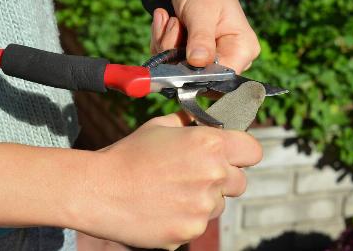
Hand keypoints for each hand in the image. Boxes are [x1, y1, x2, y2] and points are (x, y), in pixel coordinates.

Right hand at [72, 113, 261, 249]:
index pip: (253, 151)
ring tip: (172, 192)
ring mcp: (203, 207)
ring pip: (220, 205)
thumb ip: (193, 124)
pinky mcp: (190, 231)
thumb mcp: (161, 127)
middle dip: (224, 178)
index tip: (233, 155)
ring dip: (205, 199)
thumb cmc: (128, 155)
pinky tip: (163, 207)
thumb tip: (210, 122)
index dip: (242, 152)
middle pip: (241, 182)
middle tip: (196, 175)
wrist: (98, 190)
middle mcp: (213, 175)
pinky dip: (186, 218)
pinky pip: (199, 224)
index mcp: (210, 145)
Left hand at [156, 0, 259, 72]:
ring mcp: (208, 61)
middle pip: (197, 76)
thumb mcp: (203, 12)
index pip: (223, 77)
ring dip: (165, 44)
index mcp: (243, 49)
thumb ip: (201, 39)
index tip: (179, 58)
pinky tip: (166, 23)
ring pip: (178, 70)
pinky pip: (169, 63)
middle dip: (176, 53)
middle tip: (173, 24)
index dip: (199, 74)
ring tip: (170, 19)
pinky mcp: (191, 59)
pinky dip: (161, 43)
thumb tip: (198, 63)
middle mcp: (229, 59)